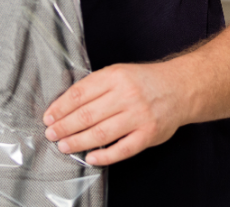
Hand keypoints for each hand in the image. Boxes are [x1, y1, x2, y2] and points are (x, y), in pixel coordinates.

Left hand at [43, 62, 190, 165]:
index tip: (49, 117)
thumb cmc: (145, 81)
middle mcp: (126, 95)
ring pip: (100, 133)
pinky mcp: (148, 134)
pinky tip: (90, 158)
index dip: (60, 108)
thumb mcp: (120, 72)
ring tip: (65, 146)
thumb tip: (66, 104)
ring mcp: (138, 116)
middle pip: (86, 115)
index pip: (80, 94)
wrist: (180, 88)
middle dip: (64, 127)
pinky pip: (122, 149)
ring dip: (78, 142)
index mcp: (115, 76)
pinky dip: (104, 156)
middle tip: (52, 134)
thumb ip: (96, 85)